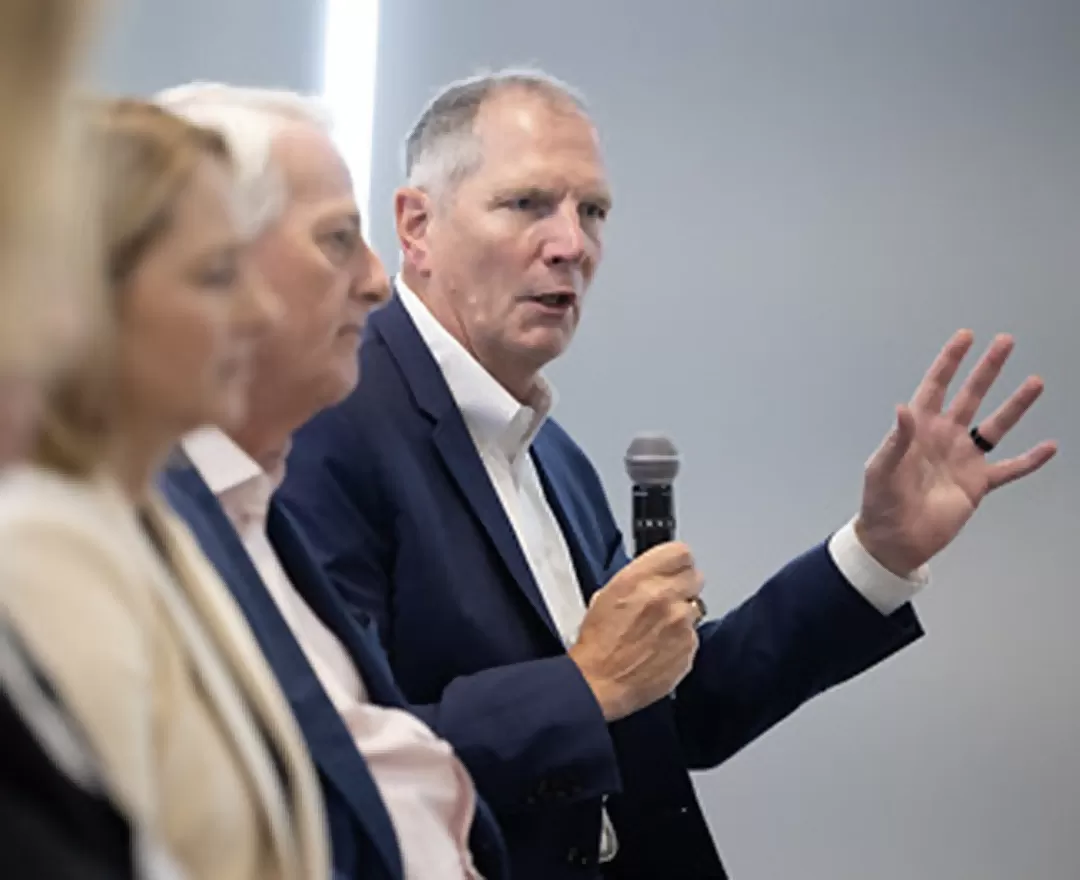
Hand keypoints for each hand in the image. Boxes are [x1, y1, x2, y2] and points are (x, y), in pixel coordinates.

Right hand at [568, 542, 704, 720]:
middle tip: (669, 599)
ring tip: (659, 630)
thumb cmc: (598, 643)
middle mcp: (663, 596)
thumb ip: (639, 578)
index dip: (677, 562)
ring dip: (682, 615)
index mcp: (638, 579)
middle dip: (684, 586)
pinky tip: (661, 648)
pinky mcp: (689, 647)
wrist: (600, 683)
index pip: (681, 553)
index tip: (674, 569)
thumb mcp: (607, 594)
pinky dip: (681, 640)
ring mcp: (680, 623)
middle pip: (696, 577)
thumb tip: (657, 573)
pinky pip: (694, 635)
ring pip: (695, 607)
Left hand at [856, 330, 1056, 575]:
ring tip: (1035, 381)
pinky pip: (1010, 469)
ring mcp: (963, 460)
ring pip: (995, 426)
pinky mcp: (978, 485)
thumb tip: (903, 408)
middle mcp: (944, 438)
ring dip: (1015, 405)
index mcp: (918, 429)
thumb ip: (896, 440)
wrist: (895, 540)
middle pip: (970, 396)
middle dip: (987, 369)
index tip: (966, 337)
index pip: (936, 386)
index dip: (950, 362)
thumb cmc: (880, 502)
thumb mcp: (881, 470)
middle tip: (1006, 342)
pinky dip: (1030, 460)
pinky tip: (1050, 447)